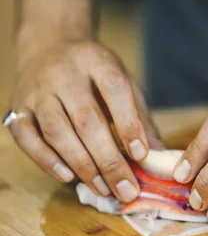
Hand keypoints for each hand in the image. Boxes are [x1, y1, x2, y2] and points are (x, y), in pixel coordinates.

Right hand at [10, 39, 162, 201]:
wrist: (48, 45)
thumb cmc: (93, 72)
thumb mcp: (122, 81)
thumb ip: (140, 116)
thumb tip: (160, 156)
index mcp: (97, 60)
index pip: (114, 89)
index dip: (128, 123)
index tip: (141, 154)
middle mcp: (65, 73)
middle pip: (87, 119)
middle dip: (109, 160)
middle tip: (126, 190)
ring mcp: (38, 90)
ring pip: (56, 131)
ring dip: (82, 165)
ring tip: (103, 189)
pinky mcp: (18, 107)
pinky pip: (27, 137)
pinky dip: (46, 160)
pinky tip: (68, 177)